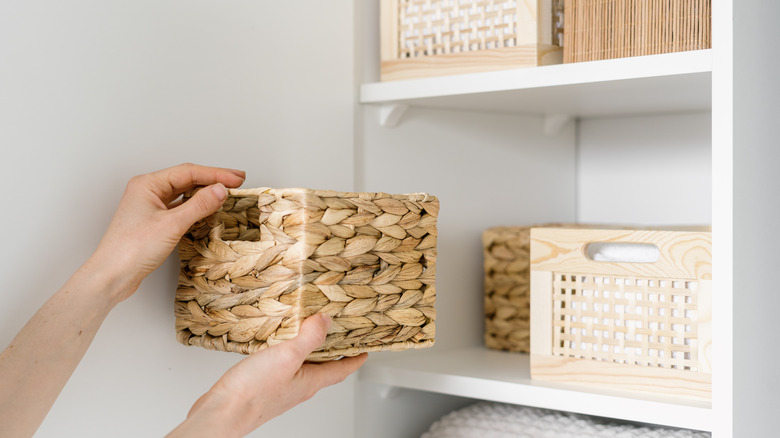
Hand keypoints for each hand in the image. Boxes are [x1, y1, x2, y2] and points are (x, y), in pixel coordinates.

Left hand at [89, 163, 244, 302]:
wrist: (112, 275)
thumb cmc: (132, 249)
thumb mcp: (172, 224)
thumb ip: (199, 205)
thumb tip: (220, 190)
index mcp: (148, 184)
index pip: (188, 172)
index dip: (216, 174)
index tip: (236, 179)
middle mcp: (148, 192)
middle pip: (186, 179)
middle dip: (213, 180)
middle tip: (237, 181)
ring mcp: (150, 207)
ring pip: (184, 193)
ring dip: (205, 193)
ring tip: (226, 193)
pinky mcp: (154, 222)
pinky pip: (180, 208)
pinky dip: (196, 207)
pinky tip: (208, 209)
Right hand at [168, 314, 367, 437]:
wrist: (221, 413)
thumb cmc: (253, 392)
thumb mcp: (287, 357)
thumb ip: (309, 338)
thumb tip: (326, 321)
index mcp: (310, 381)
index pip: (342, 369)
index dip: (356, 359)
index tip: (365, 350)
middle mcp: (299, 386)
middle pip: (324, 367)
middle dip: (333, 350)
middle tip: (339, 333)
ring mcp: (282, 388)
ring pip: (303, 366)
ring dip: (309, 349)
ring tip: (308, 330)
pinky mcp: (264, 386)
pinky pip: (283, 366)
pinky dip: (287, 352)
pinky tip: (277, 343)